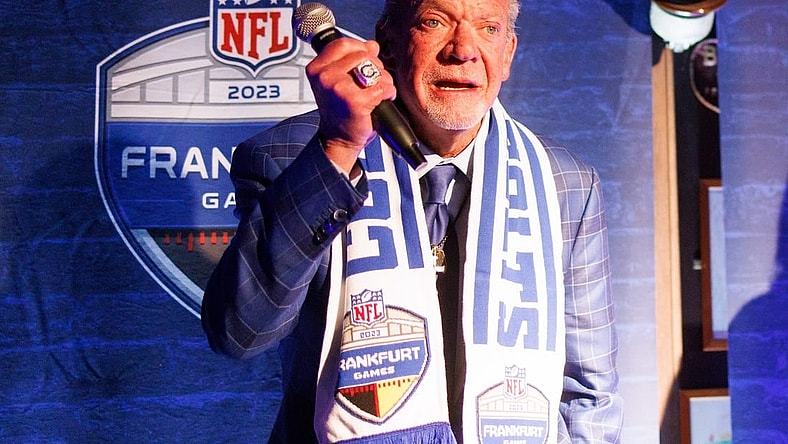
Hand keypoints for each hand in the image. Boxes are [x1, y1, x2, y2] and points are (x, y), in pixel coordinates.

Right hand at [305, 38, 395, 172]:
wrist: (339, 139)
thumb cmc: (340, 112)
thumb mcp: (339, 80)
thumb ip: (352, 60)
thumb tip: (371, 46)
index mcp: (317, 68)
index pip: (343, 44)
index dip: (360, 49)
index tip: (365, 59)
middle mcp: (324, 76)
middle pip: (362, 54)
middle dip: (375, 66)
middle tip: (371, 82)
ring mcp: (338, 88)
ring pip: (374, 70)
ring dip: (383, 81)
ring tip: (375, 94)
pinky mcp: (355, 100)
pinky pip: (382, 88)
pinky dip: (386, 95)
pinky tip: (378, 104)